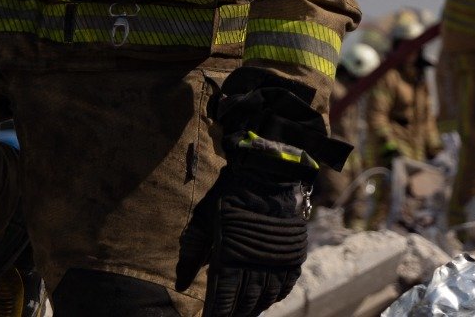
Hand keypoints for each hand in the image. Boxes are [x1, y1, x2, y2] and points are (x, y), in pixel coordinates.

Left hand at [180, 72, 352, 316]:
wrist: (270, 172)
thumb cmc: (232, 193)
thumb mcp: (205, 218)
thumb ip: (192, 251)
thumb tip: (180, 281)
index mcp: (232, 257)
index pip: (224, 298)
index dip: (217, 313)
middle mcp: (257, 264)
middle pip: (246, 302)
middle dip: (235, 313)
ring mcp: (278, 259)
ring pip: (267, 296)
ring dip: (255, 308)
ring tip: (246, 312)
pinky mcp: (293, 252)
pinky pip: (287, 283)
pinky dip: (277, 294)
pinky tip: (269, 298)